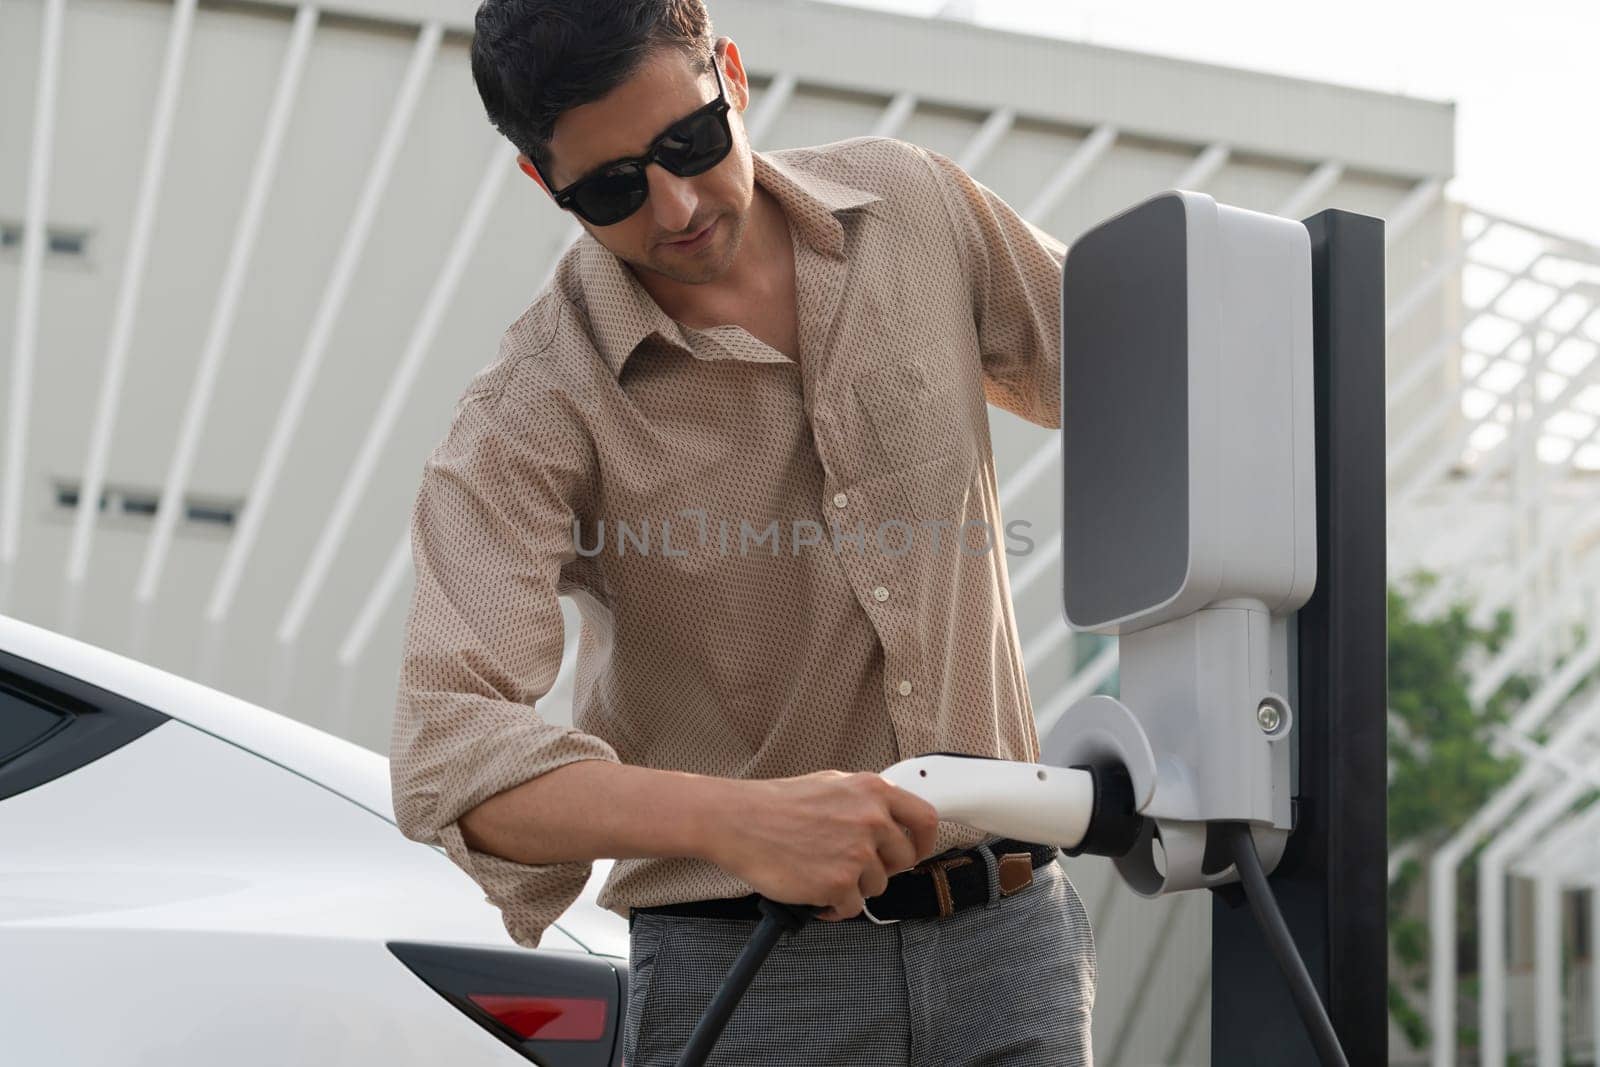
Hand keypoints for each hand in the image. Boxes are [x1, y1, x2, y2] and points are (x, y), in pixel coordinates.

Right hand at [702, 770, 940, 920]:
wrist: (739, 821)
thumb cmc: (779, 804)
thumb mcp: (833, 784)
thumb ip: (866, 801)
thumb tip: (890, 820)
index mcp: (873, 790)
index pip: (925, 819)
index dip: (924, 842)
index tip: (915, 852)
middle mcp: (871, 819)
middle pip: (902, 861)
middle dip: (881, 869)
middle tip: (853, 866)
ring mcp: (857, 853)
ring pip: (876, 886)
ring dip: (853, 887)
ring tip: (821, 871)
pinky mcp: (839, 884)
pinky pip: (852, 908)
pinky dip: (834, 907)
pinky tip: (813, 891)